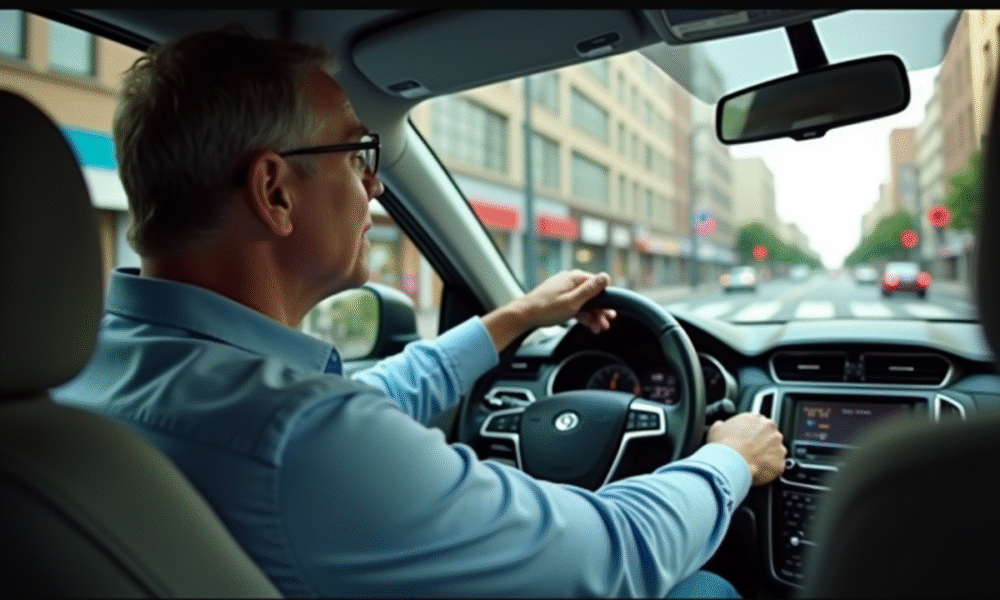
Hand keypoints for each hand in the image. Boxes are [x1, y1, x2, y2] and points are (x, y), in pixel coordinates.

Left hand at [482, 270, 616, 351]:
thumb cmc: (546, 309)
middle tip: (605, 325)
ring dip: (592, 316)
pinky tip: (587, 325)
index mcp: (573, 278)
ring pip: (584, 303)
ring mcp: (563, 291)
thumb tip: (606, 277)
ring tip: (597, 329)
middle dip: (599, 311)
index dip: (606, 300)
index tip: (610, 314)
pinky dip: (582, 316)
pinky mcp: (559, 299)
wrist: (523, 316)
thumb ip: (591, 290)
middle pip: (591, 295)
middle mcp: (569, 281)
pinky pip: (575, 306)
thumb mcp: (573, 301)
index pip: (597, 285)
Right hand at [707, 413, 786, 485]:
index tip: (748, 440)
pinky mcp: (780, 462)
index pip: (759, 423)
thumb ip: (722, 425)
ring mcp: (778, 446)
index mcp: (755, 418)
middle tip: (751, 452)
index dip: (753, 433)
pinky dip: (769, 469)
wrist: (730, 463)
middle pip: (770, 435)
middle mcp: (770, 429)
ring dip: (768, 455)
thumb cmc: (723, 446)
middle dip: (763, 443)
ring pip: (776, 450)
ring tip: (754, 463)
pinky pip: (777, 466)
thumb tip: (721, 425)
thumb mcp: (716, 429)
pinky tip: (758, 471)